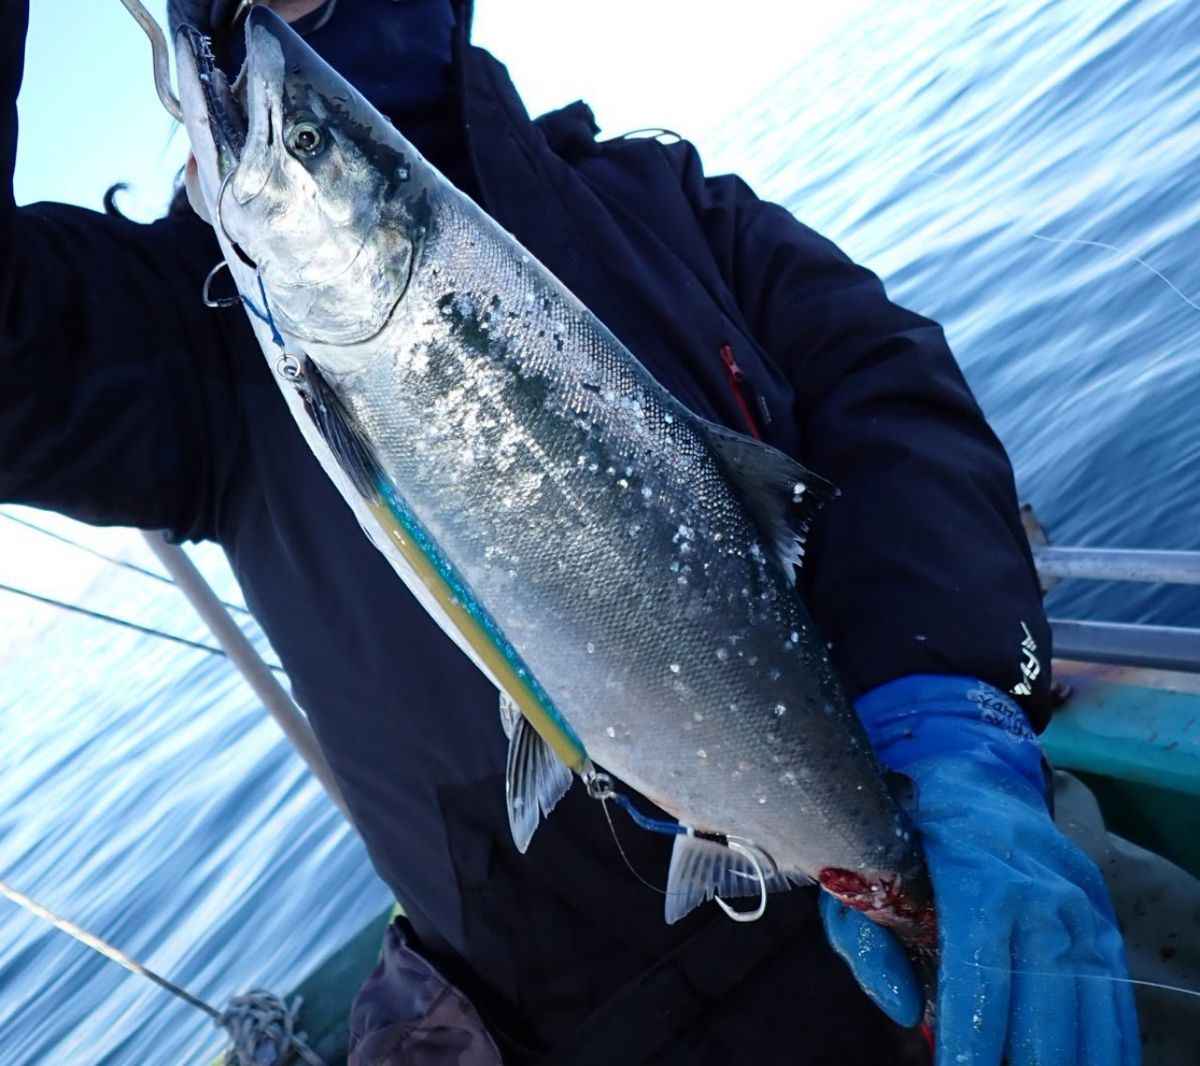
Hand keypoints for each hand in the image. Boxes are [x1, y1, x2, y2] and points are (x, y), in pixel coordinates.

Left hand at [820, 676, 1139, 1064]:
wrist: (967, 775)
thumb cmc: (903, 835)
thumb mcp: (861, 877)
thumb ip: (867, 944)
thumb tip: (905, 1013)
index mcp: (975, 875)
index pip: (979, 974)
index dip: (971, 1038)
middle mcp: (1039, 887)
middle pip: (1041, 998)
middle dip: (1022, 1056)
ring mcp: (1078, 898)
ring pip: (1087, 999)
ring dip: (1070, 1053)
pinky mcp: (1099, 909)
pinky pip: (1114, 984)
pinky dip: (1110, 1035)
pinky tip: (1096, 1063)